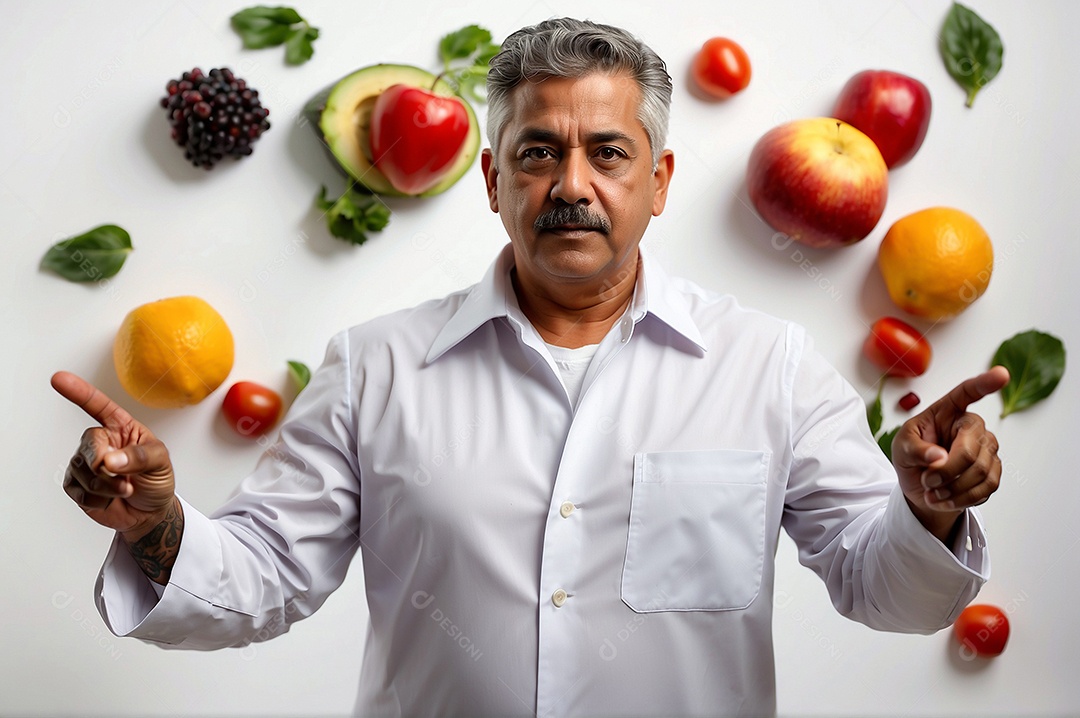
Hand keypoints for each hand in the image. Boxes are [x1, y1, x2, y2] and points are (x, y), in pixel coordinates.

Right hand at [52, 371, 175, 540]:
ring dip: (107, 487)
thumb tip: (110, 459)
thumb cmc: (157, 480)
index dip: (78, 392)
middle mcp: (100, 441)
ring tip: (125, 490)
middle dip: (106, 467)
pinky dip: (98, 499)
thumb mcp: (160, 462)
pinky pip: (78, 490)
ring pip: (82, 471)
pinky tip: (110, 499)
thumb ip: (139, 457)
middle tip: (126, 480)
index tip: (58, 378)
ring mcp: (85, 463)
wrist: (149, 512)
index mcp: (120, 427)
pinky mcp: (76, 484)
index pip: (97, 405)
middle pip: (89, 445)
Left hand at [891, 366, 1009, 541]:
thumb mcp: (902, 448)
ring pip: (981, 472)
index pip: (967, 393)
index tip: (1001, 374)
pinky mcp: (993, 472)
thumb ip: (916, 449)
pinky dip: (962, 499)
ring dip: (952, 488)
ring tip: (932, 493)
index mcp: (949, 411)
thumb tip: (938, 457)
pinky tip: (944, 499)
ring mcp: (987, 449)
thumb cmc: (911, 457)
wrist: (922, 488)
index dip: (985, 383)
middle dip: (946, 472)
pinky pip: (987, 487)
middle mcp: (973, 426)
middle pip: (970, 450)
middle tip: (926, 481)